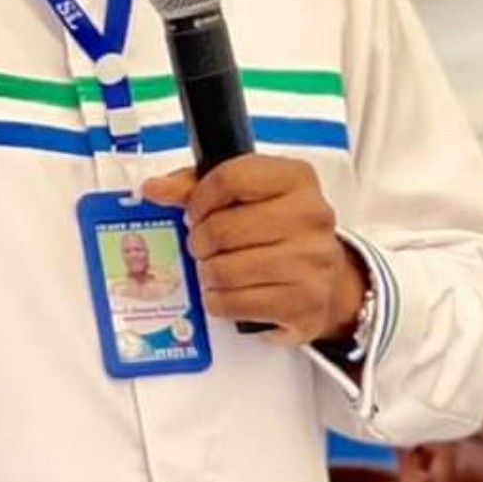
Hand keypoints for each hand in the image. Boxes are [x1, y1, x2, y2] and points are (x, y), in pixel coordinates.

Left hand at [141, 156, 366, 343]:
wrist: (328, 280)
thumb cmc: (279, 231)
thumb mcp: (246, 196)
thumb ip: (196, 186)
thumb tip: (154, 188)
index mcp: (296, 178)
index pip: (230, 178)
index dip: (199, 198)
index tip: (196, 211)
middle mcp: (311, 216)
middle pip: (221, 229)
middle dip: (200, 241)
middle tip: (204, 246)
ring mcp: (311, 261)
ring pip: (224, 270)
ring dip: (208, 273)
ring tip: (217, 269)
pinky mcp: (304, 303)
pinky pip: (233, 303)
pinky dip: (219, 301)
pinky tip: (229, 292)